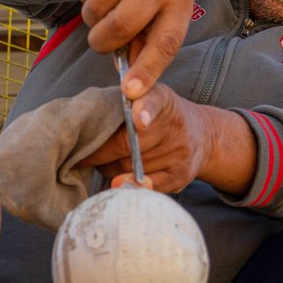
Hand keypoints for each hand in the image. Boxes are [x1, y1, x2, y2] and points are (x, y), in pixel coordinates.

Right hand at [75, 0, 193, 98]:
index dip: (147, 70)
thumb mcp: (159, 13)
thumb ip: (146, 47)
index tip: (130, 92)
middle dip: (102, 41)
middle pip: (121, 27)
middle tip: (99, 39)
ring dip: (91, 16)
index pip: (166, 43)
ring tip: (105, 3)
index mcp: (181, 0)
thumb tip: (131, 87)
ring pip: (95, 9)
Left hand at [78, 84, 209, 194]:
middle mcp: (176, 125)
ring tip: (105, 163)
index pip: (153, 102)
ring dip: (110, 169)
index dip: (144, 112)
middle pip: (128, 145)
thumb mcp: (145, 96)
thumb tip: (96, 133)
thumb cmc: (157, 115)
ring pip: (131, 168)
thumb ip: (121, 105)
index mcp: (162, 99)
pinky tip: (120, 180)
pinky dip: (129, 184)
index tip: (138, 123)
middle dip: (100, 153)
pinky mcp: (181, 175)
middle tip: (82, 154)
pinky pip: (147, 186)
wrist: (200, 134)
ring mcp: (180, 152)